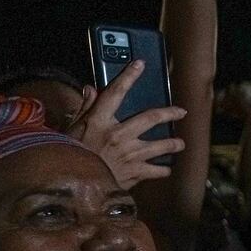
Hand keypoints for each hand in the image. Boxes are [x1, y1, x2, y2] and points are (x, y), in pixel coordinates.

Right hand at [66, 60, 186, 188]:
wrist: (74, 186)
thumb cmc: (70, 156)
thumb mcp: (72, 130)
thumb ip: (85, 109)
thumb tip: (90, 89)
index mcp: (100, 121)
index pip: (116, 92)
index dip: (129, 76)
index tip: (140, 64)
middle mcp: (119, 135)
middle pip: (151, 117)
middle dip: (170, 113)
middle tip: (181, 112)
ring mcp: (129, 154)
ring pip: (160, 145)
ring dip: (173, 144)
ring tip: (181, 144)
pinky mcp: (135, 173)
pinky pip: (156, 170)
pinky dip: (162, 170)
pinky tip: (166, 169)